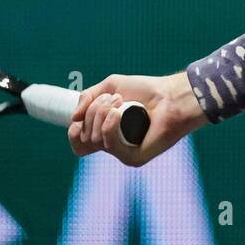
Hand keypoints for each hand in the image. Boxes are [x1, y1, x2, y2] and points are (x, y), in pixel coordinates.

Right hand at [68, 72, 208, 166]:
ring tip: (119, 101)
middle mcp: (112, 146)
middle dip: (92, 112)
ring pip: (93, 140)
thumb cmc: (146, 91)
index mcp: (105, 133)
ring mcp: (123, 153)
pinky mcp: (134, 158)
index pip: (78, 144)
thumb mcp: (110, 86)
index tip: (82, 113)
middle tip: (113, 98)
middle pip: (82, 139)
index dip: (74, 130)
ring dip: (101, 113)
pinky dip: (109, 125)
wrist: (171, 95)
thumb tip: (73, 119)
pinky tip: (118, 112)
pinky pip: (110, 145)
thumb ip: (87, 97)